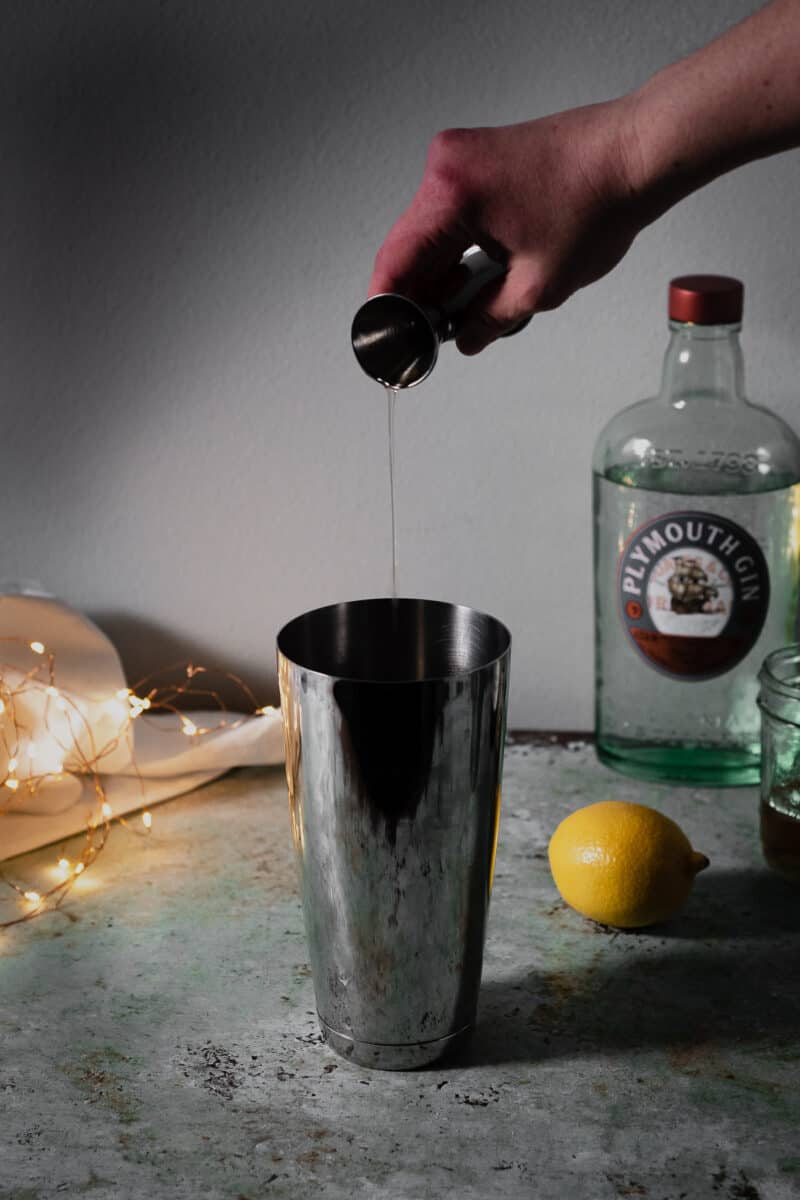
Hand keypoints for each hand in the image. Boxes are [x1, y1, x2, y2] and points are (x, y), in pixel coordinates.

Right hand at [369, 99, 644, 354]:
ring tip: (472, 303)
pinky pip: (450, 212)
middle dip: (421, 292)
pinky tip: (481, 272)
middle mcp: (447, 166)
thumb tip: (464, 338)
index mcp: (452, 194)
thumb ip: (489, 319)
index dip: (390, 307)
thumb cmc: (600, 203)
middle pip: (409, 246)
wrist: (636, 153)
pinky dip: (459, 246)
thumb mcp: (539, 286)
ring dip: (442, 271)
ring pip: (430, 231)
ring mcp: (460, 156)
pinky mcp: (478, 156)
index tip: (391, 338)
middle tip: (439, 331)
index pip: (397, 261)